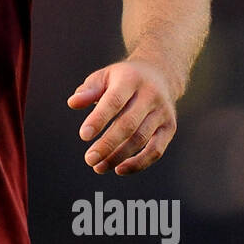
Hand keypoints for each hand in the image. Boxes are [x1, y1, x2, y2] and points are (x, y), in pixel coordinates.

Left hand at [67, 57, 177, 175]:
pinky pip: (156, 150)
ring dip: (118, 156)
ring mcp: (163, 112)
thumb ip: (88, 90)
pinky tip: (119, 169)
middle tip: (89, 159)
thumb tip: (72, 103)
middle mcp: (150, 95)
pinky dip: (139, 163)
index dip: (99, 119)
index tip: (83, 136)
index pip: (114, 101)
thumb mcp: (104, 77)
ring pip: (141, 139)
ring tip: (99, 167)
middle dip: (108, 144)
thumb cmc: (123, 78)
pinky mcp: (170, 127)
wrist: (160, 75)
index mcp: (131, 79)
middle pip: (129, 124)